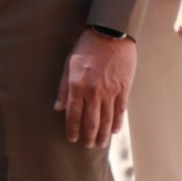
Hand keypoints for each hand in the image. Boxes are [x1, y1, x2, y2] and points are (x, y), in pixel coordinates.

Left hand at [55, 30, 135, 147]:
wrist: (110, 35)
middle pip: (91, 121)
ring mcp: (110, 91)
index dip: (72, 129)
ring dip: (103, 134)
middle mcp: (93, 91)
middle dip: (88, 136)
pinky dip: (117, 122)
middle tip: (87, 145)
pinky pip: (120, 110)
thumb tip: (58, 108)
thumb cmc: (86, 48)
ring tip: (100, 144)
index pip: (73, 114)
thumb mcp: (68, 65)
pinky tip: (114, 131)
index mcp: (77, 86)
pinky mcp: (124, 88)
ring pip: (107, 119)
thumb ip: (63, 88)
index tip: (71, 138)